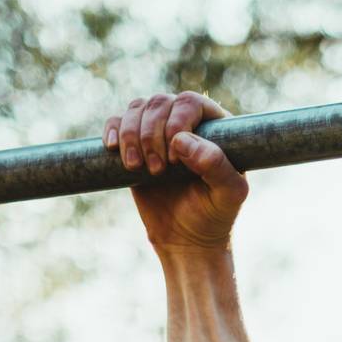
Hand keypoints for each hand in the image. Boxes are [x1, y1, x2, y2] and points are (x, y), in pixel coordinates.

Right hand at [102, 91, 249, 253]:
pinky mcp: (135, 143)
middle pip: (159, 103)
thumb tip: (180, 140)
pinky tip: (113, 149)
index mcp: (214, 127)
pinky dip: (113, 131)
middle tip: (158, 171)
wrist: (186, 239)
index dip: (178, 123)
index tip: (176, 160)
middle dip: (152, 135)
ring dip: (132, 136)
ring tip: (137, 168)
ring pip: (137, 109)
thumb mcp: (228, 196)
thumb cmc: (213, 217)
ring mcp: (158, 130)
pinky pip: (117, 121)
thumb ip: (217, 166)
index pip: (190, 102)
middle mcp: (185, 122)